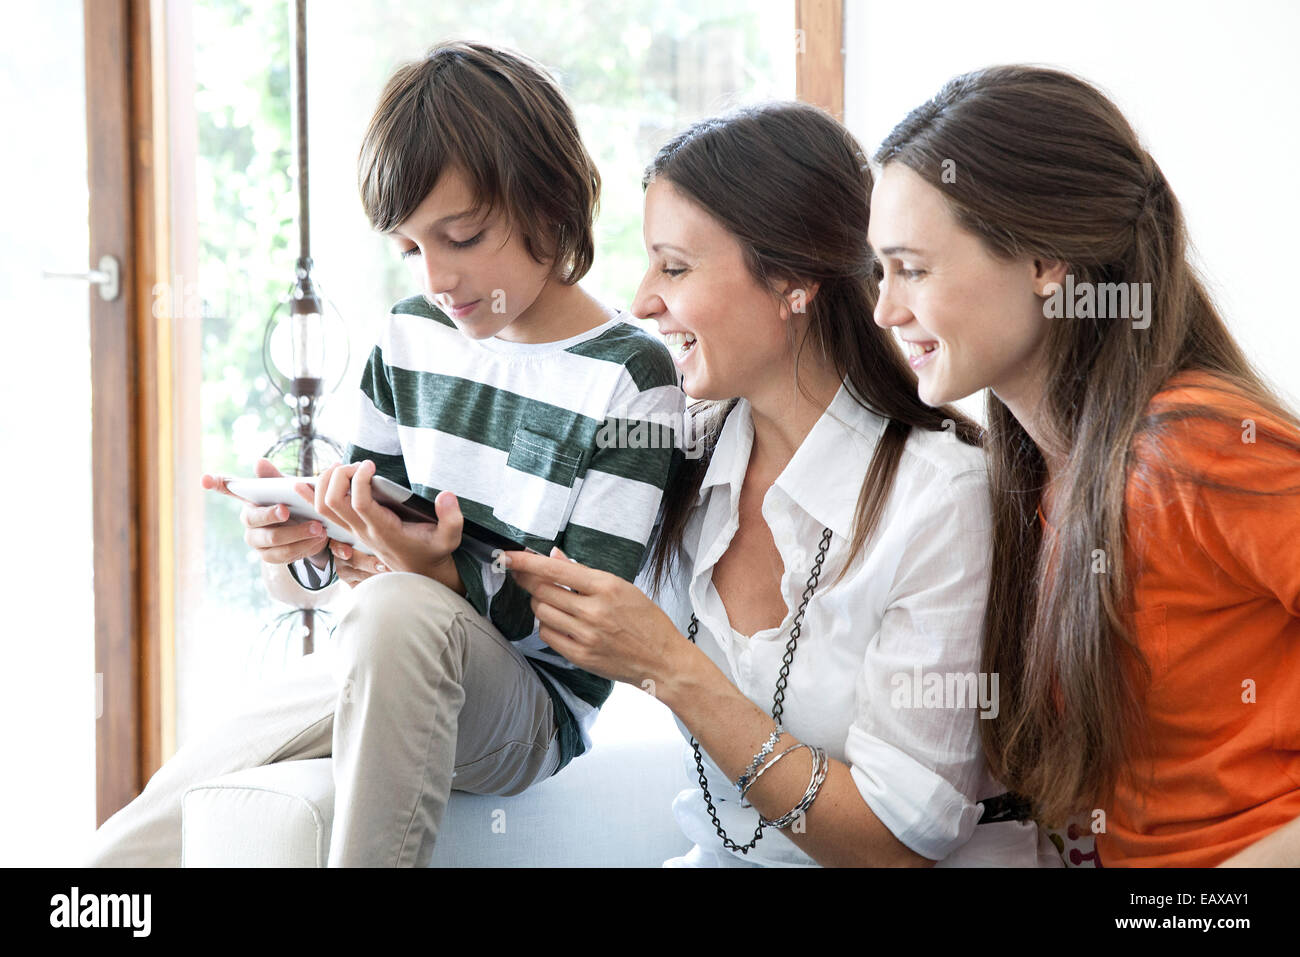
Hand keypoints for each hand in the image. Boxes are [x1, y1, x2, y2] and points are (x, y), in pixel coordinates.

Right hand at [202, 458, 329, 565]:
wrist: (311, 529)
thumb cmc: (295, 503)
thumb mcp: (289, 489)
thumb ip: (275, 478)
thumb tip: (259, 462)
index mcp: (250, 499)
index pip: (227, 488)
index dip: (215, 483)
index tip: (204, 479)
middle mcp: (248, 520)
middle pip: (254, 519)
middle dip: (270, 515)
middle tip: (287, 511)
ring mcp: (257, 541)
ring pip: (273, 540)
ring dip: (297, 534)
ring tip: (318, 528)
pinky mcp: (270, 556)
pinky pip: (286, 555)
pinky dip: (305, 547)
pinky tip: (319, 539)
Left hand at [300, 460, 463, 582]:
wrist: (421, 573)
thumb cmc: (434, 552)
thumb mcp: (450, 537)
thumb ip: (452, 517)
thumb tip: (447, 494)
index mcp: (384, 530)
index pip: (359, 503)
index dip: (360, 481)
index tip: (371, 465)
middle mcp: (363, 531)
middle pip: (333, 502)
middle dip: (339, 476)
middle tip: (357, 465)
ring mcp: (354, 531)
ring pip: (323, 507)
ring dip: (325, 482)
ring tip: (342, 468)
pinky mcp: (351, 530)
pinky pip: (323, 514)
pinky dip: (310, 497)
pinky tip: (300, 484)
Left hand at [504, 547, 690, 687]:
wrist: (662, 660)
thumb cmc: (646, 621)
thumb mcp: (622, 587)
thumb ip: (584, 573)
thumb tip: (553, 557)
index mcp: (606, 587)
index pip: (555, 570)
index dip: (526, 562)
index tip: (508, 556)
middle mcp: (593, 611)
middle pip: (542, 590)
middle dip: (528, 581)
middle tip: (525, 576)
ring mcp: (585, 636)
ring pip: (541, 612)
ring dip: (539, 603)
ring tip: (553, 601)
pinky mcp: (580, 656)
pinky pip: (547, 635)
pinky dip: (547, 625)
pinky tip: (560, 622)